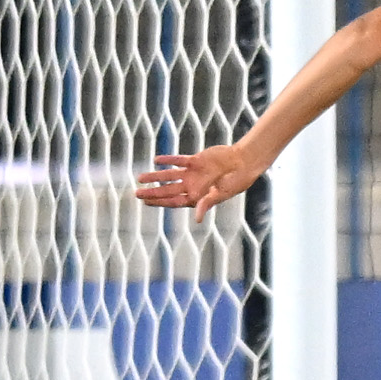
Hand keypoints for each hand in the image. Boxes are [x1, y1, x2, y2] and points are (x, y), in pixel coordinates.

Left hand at [136, 144, 266, 225]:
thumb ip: (207, 203)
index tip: (145, 202)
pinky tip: (156, 160)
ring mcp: (193, 173)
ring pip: (169, 175)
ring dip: (156, 176)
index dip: (159, 202)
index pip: (173, 201)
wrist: (244, 162)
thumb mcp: (222, 194)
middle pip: (167, 190)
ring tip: (140, 177)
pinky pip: (179, 160)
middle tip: (136, 193)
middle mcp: (192, 186)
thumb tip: (197, 219)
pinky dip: (168, 160)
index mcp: (197, 197)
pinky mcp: (196, 160)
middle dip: (152, 192)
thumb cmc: (236, 181)